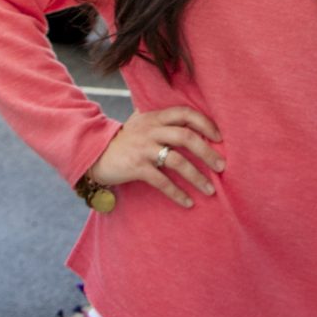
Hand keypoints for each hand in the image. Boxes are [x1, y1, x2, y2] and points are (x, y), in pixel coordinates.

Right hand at [87, 106, 224, 209]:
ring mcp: (143, 149)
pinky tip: (188, 202)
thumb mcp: (141, 122)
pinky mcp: (136, 167)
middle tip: (222, 167)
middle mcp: (151, 130)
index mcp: (155, 117)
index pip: (185, 113)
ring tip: (210, 190)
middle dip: (207, 153)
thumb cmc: (125, 139)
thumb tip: (192, 120)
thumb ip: (162, 119)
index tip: (219, 138)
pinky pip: (161, 181)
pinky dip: (177, 193)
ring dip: (197, 177)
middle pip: (186, 137)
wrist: (94, 152)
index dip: (205, 123)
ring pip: (177, 161)